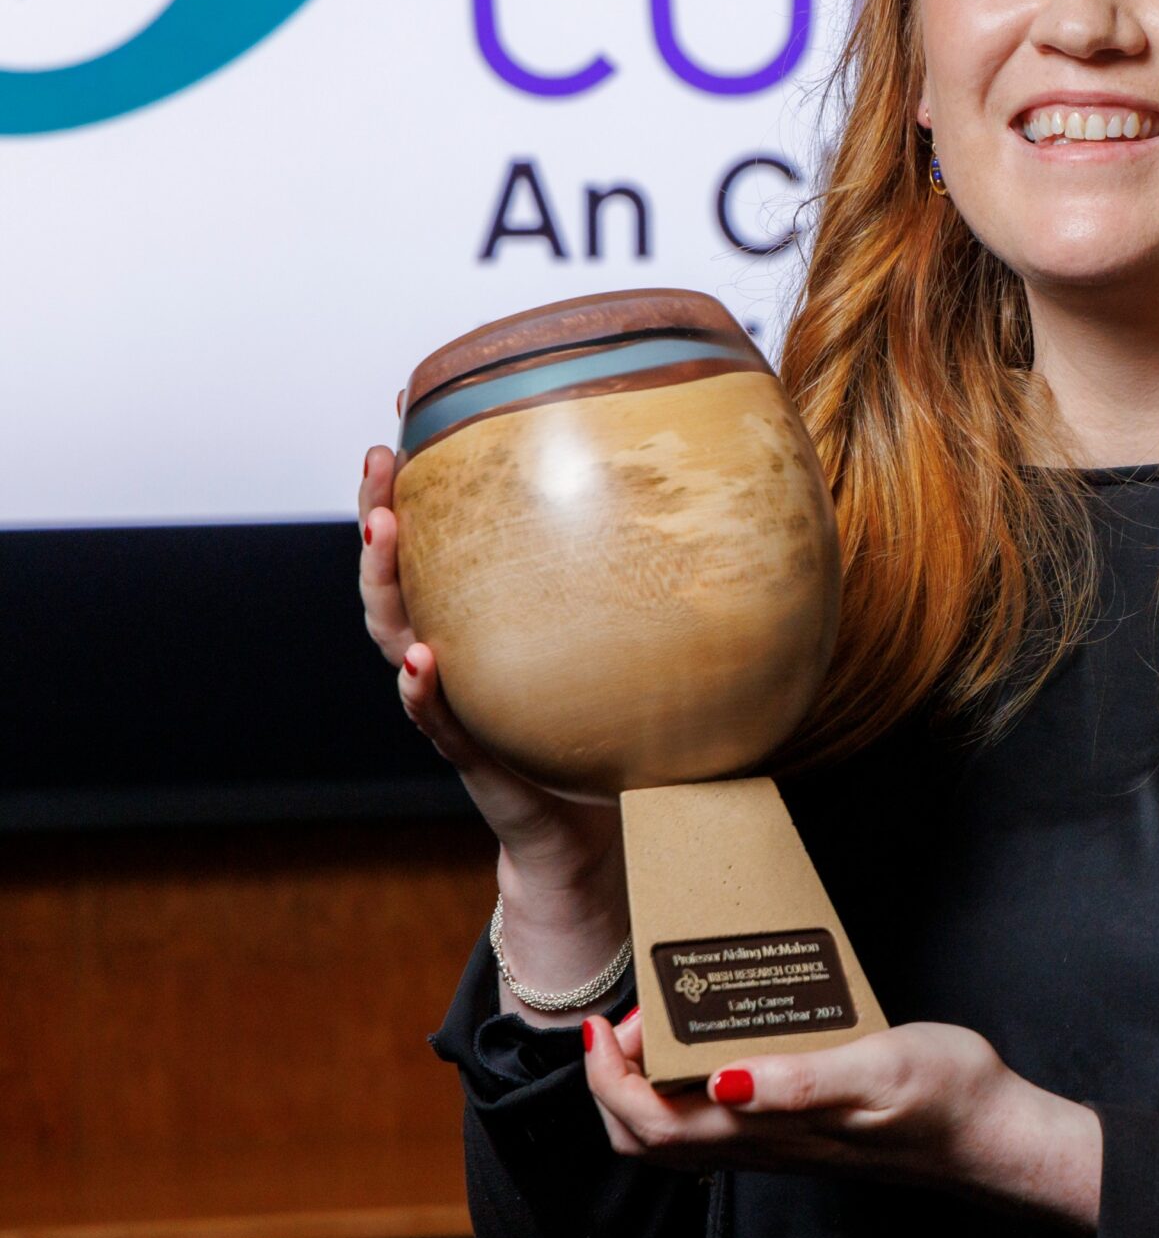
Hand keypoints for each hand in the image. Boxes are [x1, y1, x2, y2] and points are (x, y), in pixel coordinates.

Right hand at [356, 436, 619, 887]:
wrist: (596, 824)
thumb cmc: (603, 723)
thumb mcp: (615, 637)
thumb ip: (636, 571)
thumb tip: (702, 478)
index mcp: (480, 621)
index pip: (434, 542)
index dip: (413, 482)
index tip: (406, 414)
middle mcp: (454, 654)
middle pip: (395, 578)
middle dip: (378, 516)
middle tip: (381, 463)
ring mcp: (455, 704)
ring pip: (399, 638)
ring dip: (385, 586)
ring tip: (384, 534)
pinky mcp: (474, 756)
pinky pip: (439, 721)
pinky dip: (423, 691)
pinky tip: (423, 661)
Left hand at [582, 1010, 1102, 1230]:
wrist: (990, 1133)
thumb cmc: (943, 1096)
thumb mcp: (878, 1068)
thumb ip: (800, 1080)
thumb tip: (724, 1082)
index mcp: (767, 1130)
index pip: (651, 1123)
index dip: (609, 1079)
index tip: (607, 1024)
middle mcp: (761, 1144)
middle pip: (648, 1136)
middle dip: (613, 1082)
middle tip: (631, 1017)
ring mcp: (776, 1142)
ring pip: (675, 1134)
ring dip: (644, 1086)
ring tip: (661, 1023)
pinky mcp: (796, 1131)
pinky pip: (712, 1122)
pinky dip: (683, 1086)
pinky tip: (711, 1043)